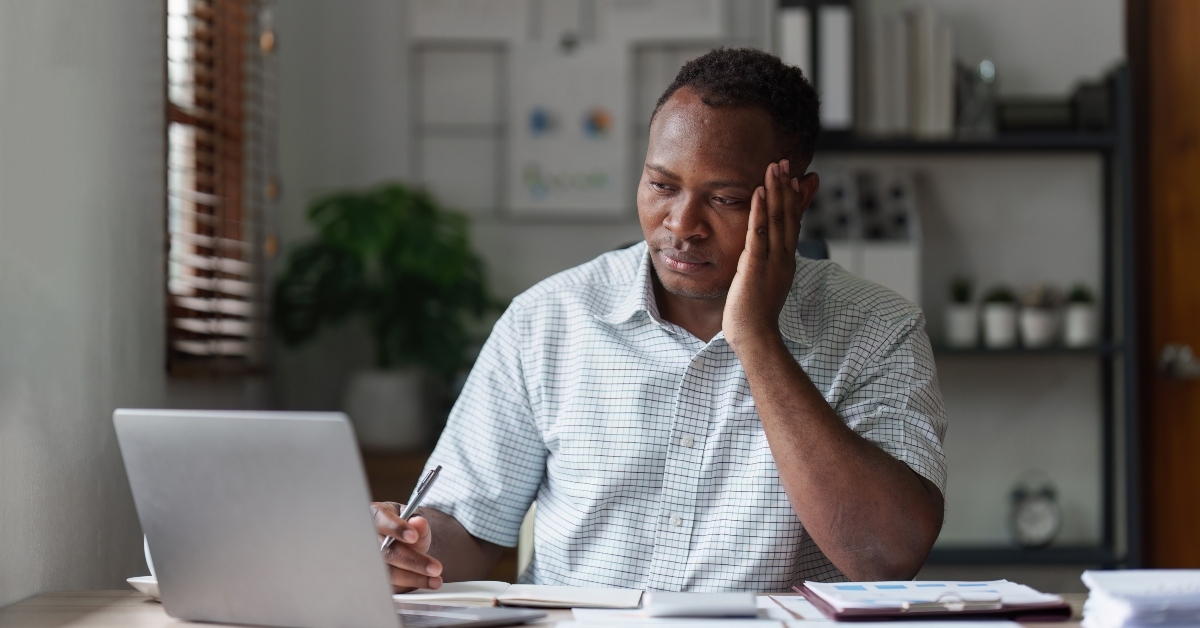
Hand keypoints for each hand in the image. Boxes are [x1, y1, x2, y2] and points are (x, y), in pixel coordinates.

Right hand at [371, 501, 443, 591]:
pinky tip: (424, 584)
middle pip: (385, 553)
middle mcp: (366, 539)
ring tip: (434, 580)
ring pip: (387, 573)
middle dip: (411, 561)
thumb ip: (417, 521)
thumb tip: (419, 523)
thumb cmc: (403, 527)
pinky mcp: (373, 579)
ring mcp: (367, 561)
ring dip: (413, 578)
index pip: (382, 521)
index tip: (413, 536)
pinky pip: (389, 586)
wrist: (399, 540)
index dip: (396, 529)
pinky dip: (408, 587)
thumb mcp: (413, 519)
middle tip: (435, 567)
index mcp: (375, 516)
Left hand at [723, 159, 809, 351]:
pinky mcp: (756, 265)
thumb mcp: (763, 286)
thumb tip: (760, 259)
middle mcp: (783, 258)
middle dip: (787, 187)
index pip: (792, 224)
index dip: (793, 200)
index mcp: (785, 262)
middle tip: (785, 162)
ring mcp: (772, 260)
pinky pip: (759, 232)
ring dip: (776, 191)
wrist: (755, 337)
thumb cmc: (754, 317)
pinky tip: (760, 191)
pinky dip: (761, 210)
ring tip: (774, 166)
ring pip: (778, 219)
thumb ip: (763, 268)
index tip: (793, 178)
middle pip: (789, 216)